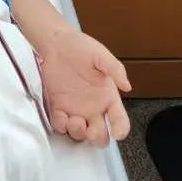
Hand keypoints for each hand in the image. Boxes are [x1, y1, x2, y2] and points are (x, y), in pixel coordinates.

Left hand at [38, 28, 131, 146]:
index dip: (121, 129)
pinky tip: (61, 117)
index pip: (119, 119)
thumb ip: (115, 69)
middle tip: (92, 130)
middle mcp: (93, 107)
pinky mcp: (58, 107)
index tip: (118, 133)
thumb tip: (127, 86)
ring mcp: (75, 109)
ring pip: (81, 134)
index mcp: (108, 97)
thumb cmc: (79, 46)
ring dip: (78, 133)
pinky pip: (60, 125)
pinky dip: (61, 126)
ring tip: (74, 120)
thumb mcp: (101, 55)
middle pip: (101, 135)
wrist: (54, 42)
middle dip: (98, 138)